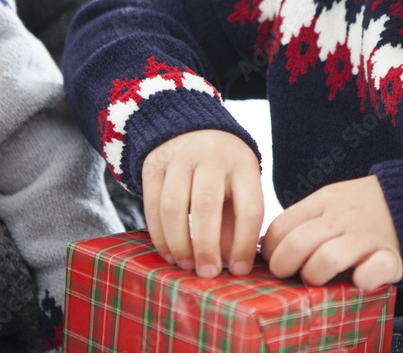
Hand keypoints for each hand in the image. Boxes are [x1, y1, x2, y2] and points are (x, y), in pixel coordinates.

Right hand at [141, 129, 263, 278]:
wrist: (192, 129)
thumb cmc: (224, 170)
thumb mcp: (240, 186)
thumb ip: (236, 223)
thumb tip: (231, 265)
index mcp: (243, 164)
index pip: (249, 208)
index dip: (244, 244)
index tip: (238, 270)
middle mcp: (212, 157)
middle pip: (207, 206)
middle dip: (206, 246)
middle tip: (208, 274)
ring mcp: (180, 158)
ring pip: (174, 208)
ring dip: (179, 244)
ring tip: (187, 266)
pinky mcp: (153, 165)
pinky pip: (152, 206)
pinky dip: (159, 236)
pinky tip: (169, 254)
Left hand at [260, 175, 402, 289]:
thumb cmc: (362, 208)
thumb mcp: (331, 201)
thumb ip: (305, 219)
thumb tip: (268, 249)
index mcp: (324, 200)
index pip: (281, 228)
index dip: (272, 252)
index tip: (278, 261)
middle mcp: (343, 217)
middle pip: (297, 244)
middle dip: (285, 267)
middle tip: (292, 275)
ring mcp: (367, 236)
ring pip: (327, 259)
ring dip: (317, 276)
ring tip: (321, 280)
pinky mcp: (391, 256)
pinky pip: (371, 273)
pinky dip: (362, 281)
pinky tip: (359, 280)